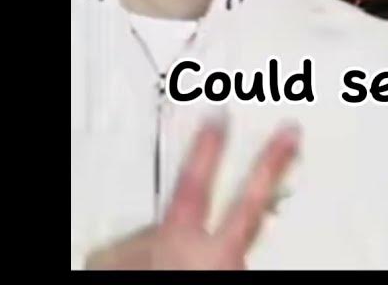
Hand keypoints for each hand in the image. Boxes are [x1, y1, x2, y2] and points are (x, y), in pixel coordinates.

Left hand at [85, 121, 299, 269]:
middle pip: (195, 186)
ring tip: (167, 268)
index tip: (285, 133)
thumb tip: (247, 253)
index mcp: (216, 259)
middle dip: (209, 149)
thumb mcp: (229, 277)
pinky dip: (137, 258)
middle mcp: (174, 246)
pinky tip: (144, 271)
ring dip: (163, 240)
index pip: (253, 200)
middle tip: (217, 119)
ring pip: (156, 231)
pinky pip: (128, 251)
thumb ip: (239, 262)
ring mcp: (135, 250)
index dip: (272, 161)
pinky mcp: (103, 260)